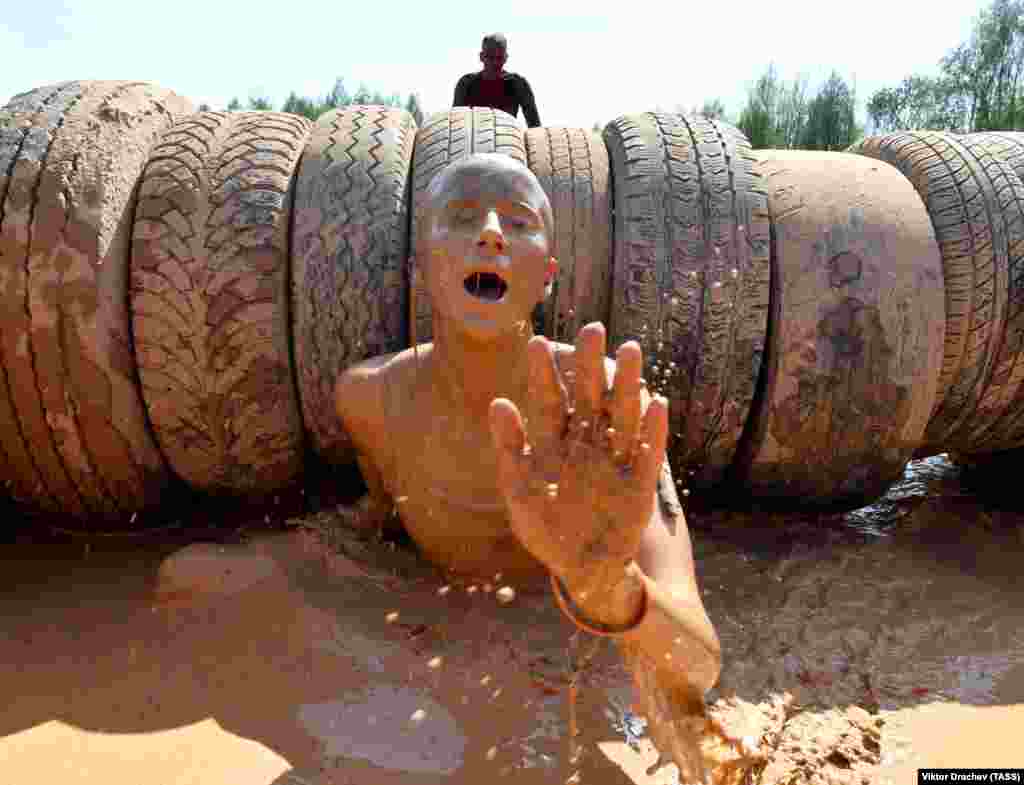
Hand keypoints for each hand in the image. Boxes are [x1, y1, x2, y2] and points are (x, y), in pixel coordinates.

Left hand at [488, 322, 668, 594]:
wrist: (579, 568)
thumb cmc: (544, 528)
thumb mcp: (518, 488)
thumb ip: (509, 447)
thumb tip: (498, 401)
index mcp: (555, 442)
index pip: (549, 400)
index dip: (544, 373)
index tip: (537, 343)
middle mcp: (587, 443)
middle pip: (590, 397)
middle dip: (591, 364)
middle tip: (592, 329)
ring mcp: (615, 461)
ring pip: (623, 415)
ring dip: (628, 385)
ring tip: (629, 351)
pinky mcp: (640, 484)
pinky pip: (648, 453)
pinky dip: (653, 431)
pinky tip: (657, 403)